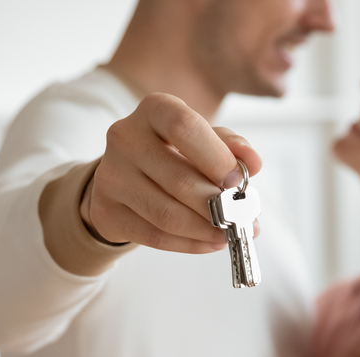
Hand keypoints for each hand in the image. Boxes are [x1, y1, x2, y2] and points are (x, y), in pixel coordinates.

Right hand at [82, 93, 262, 252]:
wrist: (128, 176)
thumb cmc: (175, 153)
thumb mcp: (204, 140)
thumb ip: (230, 146)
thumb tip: (253, 163)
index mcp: (154, 110)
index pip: (184, 126)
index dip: (216, 157)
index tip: (238, 182)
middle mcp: (125, 137)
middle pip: (179, 179)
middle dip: (218, 205)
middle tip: (242, 218)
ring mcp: (111, 175)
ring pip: (166, 213)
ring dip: (206, 229)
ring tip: (230, 233)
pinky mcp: (106, 209)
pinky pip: (153, 235)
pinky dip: (189, 243)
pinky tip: (210, 242)